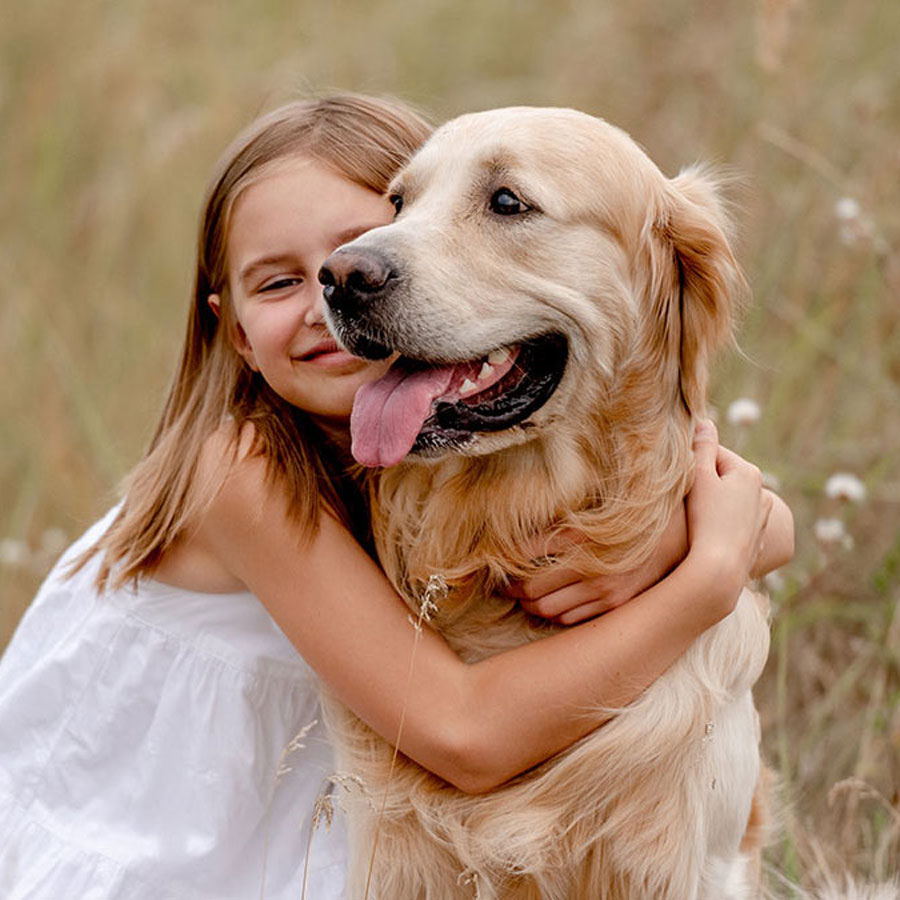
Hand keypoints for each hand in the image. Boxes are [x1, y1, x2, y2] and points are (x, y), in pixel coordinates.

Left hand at [504, 508, 688, 625]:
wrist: (682, 532)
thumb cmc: (631, 515)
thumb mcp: (592, 510)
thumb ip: (558, 525)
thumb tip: (517, 540)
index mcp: (582, 538)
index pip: (525, 558)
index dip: (503, 565)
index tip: (493, 565)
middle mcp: (593, 568)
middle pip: (532, 590)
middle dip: (511, 589)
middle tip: (502, 583)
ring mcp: (607, 591)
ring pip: (548, 610)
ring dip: (530, 605)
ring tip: (523, 596)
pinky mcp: (617, 605)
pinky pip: (571, 620)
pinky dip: (555, 614)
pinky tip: (551, 603)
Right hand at [686, 420, 770, 609]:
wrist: (720, 570)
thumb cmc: (706, 520)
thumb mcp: (700, 477)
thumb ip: (702, 447)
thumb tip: (705, 421)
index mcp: (748, 472)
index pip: (713, 453)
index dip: (690, 462)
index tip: (674, 475)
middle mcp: (760, 493)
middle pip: (722, 478)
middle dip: (702, 483)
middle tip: (680, 497)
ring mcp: (760, 519)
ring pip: (728, 502)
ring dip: (711, 504)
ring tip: (692, 517)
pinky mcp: (755, 542)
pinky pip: (732, 525)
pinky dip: (720, 526)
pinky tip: (706, 536)